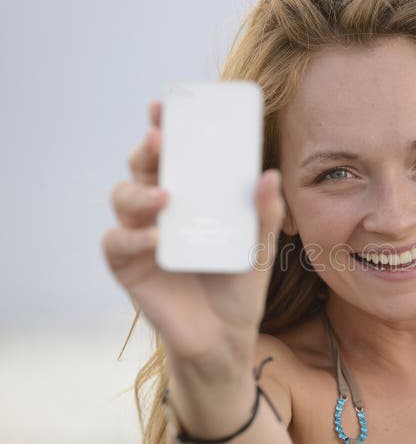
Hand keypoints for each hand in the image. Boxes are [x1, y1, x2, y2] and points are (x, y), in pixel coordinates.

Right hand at [102, 101, 284, 372]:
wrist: (225, 340)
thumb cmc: (239, 288)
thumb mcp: (261, 248)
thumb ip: (266, 214)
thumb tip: (269, 175)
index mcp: (193, 197)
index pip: (175, 154)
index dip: (166, 125)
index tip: (166, 103)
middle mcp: (162, 209)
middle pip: (142, 165)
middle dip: (148, 147)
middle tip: (162, 139)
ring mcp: (141, 235)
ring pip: (122, 197)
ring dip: (139, 190)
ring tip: (166, 195)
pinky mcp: (128, 266)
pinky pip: (117, 242)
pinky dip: (133, 236)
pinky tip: (155, 237)